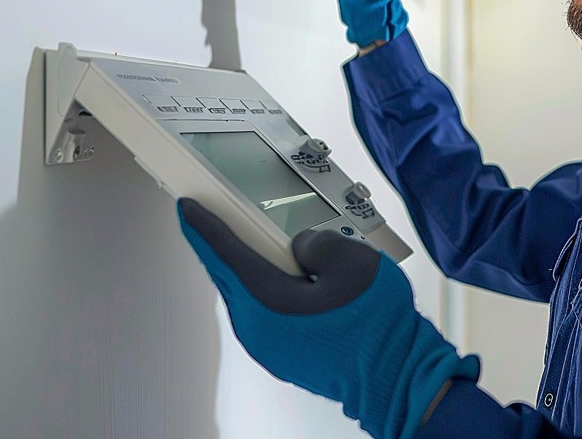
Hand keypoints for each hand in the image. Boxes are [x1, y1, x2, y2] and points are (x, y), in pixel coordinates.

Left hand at [177, 198, 478, 438]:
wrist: (395, 376)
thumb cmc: (374, 321)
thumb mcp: (352, 259)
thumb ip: (316, 242)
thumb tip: (300, 250)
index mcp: (265, 300)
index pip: (224, 253)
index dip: (203, 226)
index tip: (186, 205)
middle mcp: (256, 327)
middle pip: (229, 274)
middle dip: (219, 244)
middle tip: (212, 216)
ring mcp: (268, 346)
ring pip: (245, 294)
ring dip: (245, 266)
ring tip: (252, 240)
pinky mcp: (284, 355)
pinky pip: (262, 311)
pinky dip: (263, 287)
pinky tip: (282, 275)